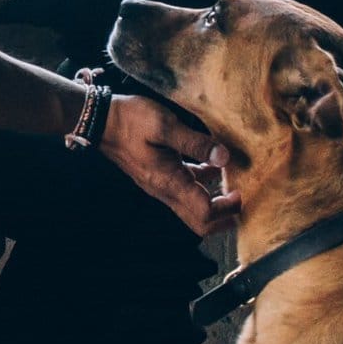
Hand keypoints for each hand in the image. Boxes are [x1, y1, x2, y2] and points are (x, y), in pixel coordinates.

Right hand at [98, 94, 241, 237]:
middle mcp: (165, 191)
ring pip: (192, 209)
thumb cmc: (131, 121)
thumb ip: (196, 143)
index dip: (226, 208)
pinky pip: (184, 191)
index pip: (204, 213)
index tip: (240, 192)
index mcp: (169, 182)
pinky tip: (210, 167)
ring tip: (231, 185)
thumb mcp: (165, 126)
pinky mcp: (158, 177)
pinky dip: (201, 186)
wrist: (102, 121)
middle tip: (240, 201)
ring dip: (213, 203)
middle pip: (199, 222)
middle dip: (223, 218)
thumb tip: (224, 157)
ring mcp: (160, 186)